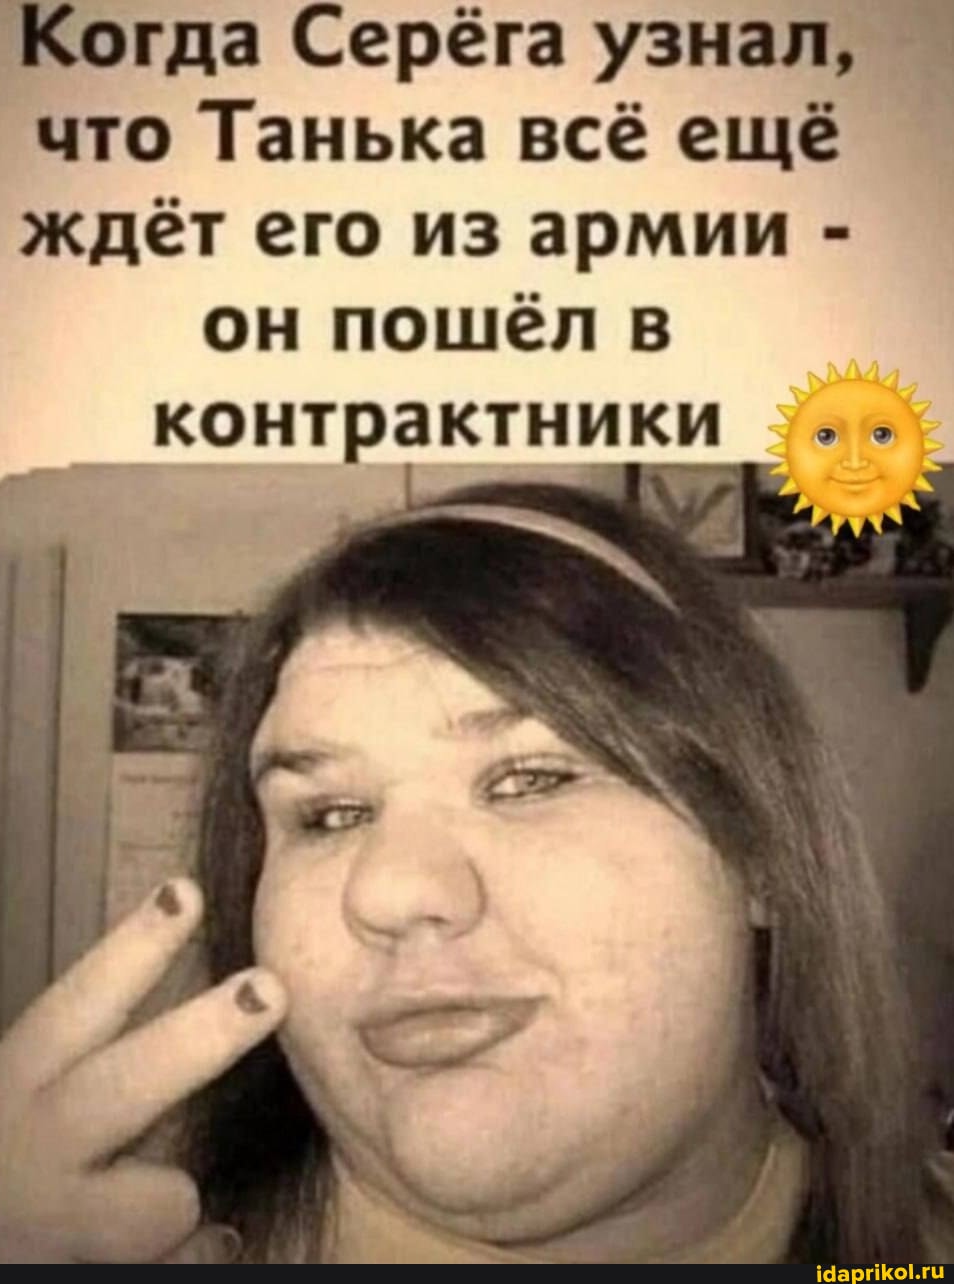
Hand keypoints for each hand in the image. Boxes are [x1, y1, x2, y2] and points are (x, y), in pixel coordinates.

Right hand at [0, 879, 286, 1262]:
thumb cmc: (18, 1164)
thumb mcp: (35, 1096)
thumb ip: (95, 1054)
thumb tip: (187, 950)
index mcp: (18, 1085)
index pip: (79, 1005)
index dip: (132, 949)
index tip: (185, 890)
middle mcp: (30, 1149)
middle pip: (119, 1088)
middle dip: (198, 1038)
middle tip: (270, 990)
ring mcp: (54, 1225)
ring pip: (149, 1208)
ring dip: (174, 1200)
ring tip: (179, 1199)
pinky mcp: (82, 1273)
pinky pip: (172, 1265)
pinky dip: (192, 1259)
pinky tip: (202, 1250)